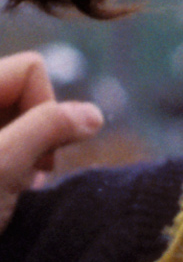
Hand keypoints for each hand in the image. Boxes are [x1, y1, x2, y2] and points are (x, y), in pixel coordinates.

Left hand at [0, 52, 101, 194]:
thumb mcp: (1, 165)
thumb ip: (47, 128)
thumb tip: (94, 114)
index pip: (30, 68)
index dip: (46, 106)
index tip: (37, 155)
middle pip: (27, 91)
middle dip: (39, 131)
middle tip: (27, 173)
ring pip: (23, 119)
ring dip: (30, 152)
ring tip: (13, 187)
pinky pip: (13, 141)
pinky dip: (18, 165)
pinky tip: (7, 193)